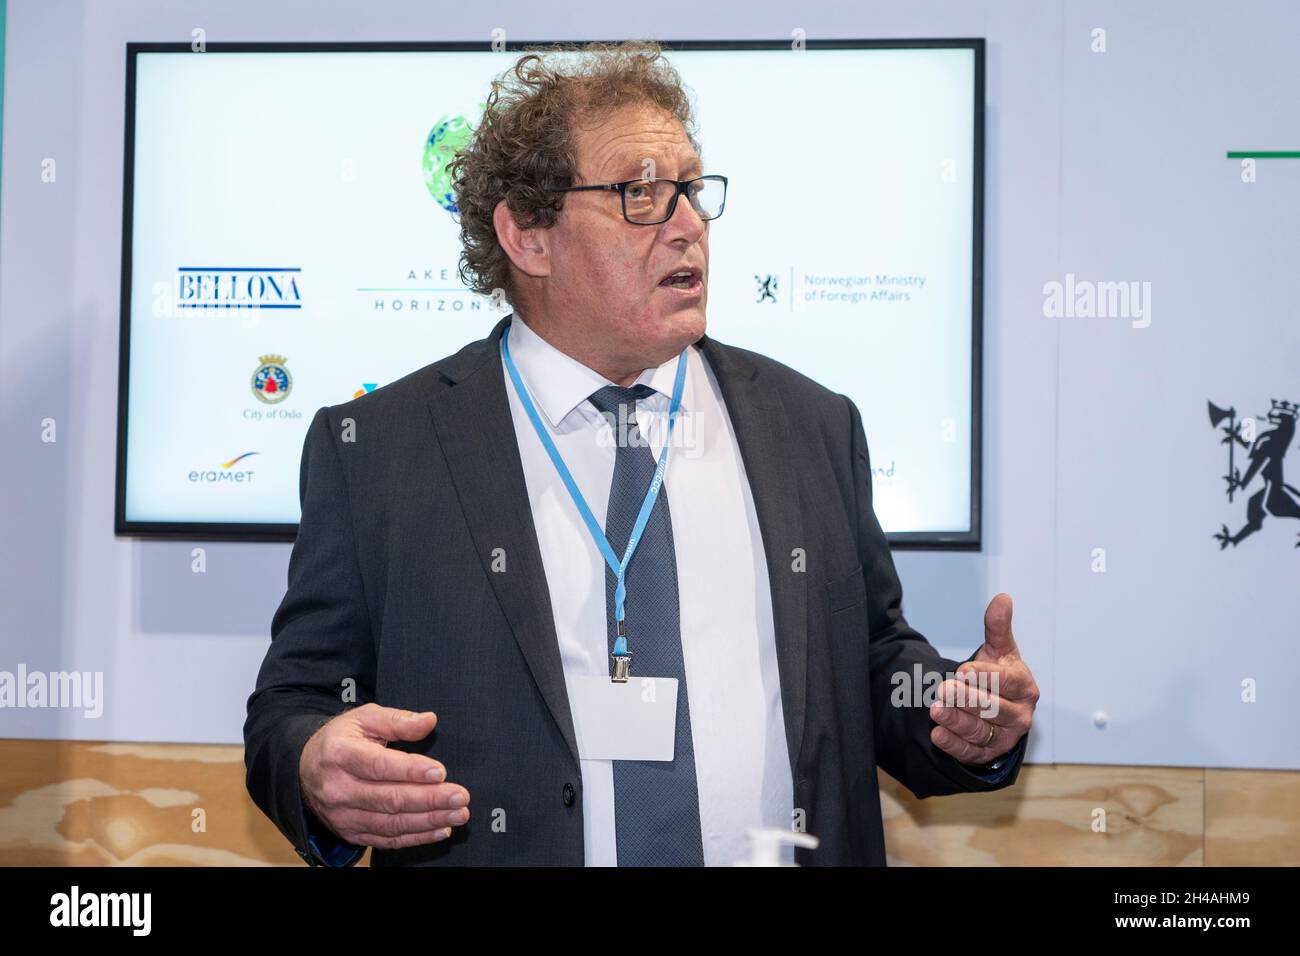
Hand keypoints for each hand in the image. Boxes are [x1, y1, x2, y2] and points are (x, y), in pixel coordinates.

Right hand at [299, 703, 469, 849]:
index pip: (379, 766)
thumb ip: (397, 720)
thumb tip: (429, 720)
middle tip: (459, 797)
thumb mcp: (364, 718)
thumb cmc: (341, 739)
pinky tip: (440, 829)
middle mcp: (338, 788)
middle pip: (389, 799)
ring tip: (457, 814)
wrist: (304, 769)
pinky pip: (386, 840)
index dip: (411, 770)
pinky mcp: (350, 832)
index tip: (440, 772)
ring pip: (391, 823)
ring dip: (428, 821)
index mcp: (340, 754)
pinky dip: (416, 837)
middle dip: (429, 800)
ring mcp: (342, 815)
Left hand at [929, 593, 1038, 764]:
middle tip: (944, 689)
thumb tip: (1003, 598)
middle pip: (994, 709)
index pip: (1007, 682)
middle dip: (968, 699)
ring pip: (980, 731)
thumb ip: (998, 627)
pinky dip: (953, 745)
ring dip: (957, 721)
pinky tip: (937, 734)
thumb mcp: (999, 650)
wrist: (997, 706)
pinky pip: (970, 752)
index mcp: (1025, 688)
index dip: (986, 676)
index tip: (963, 670)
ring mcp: (1004, 737)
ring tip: (936, 710)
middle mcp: (1019, 716)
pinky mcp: (987, 754)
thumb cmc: (999, 675)